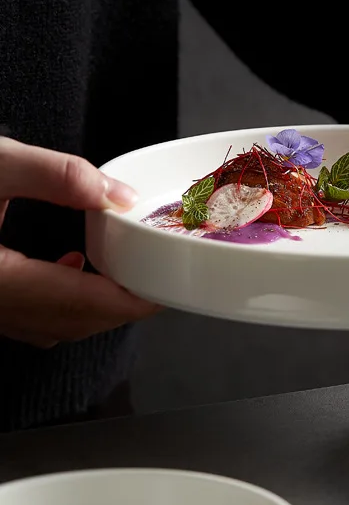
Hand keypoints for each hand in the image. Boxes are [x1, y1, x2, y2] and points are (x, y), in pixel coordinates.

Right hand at [0, 138, 158, 346]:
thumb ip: (55, 176)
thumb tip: (116, 192)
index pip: (83, 304)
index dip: (133, 301)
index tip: (166, 289)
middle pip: (73, 323)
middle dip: (119, 306)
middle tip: (157, 277)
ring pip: (51, 327)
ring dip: (92, 308)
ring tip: (122, 272)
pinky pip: (26, 319)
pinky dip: (59, 303)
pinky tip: (68, 266)